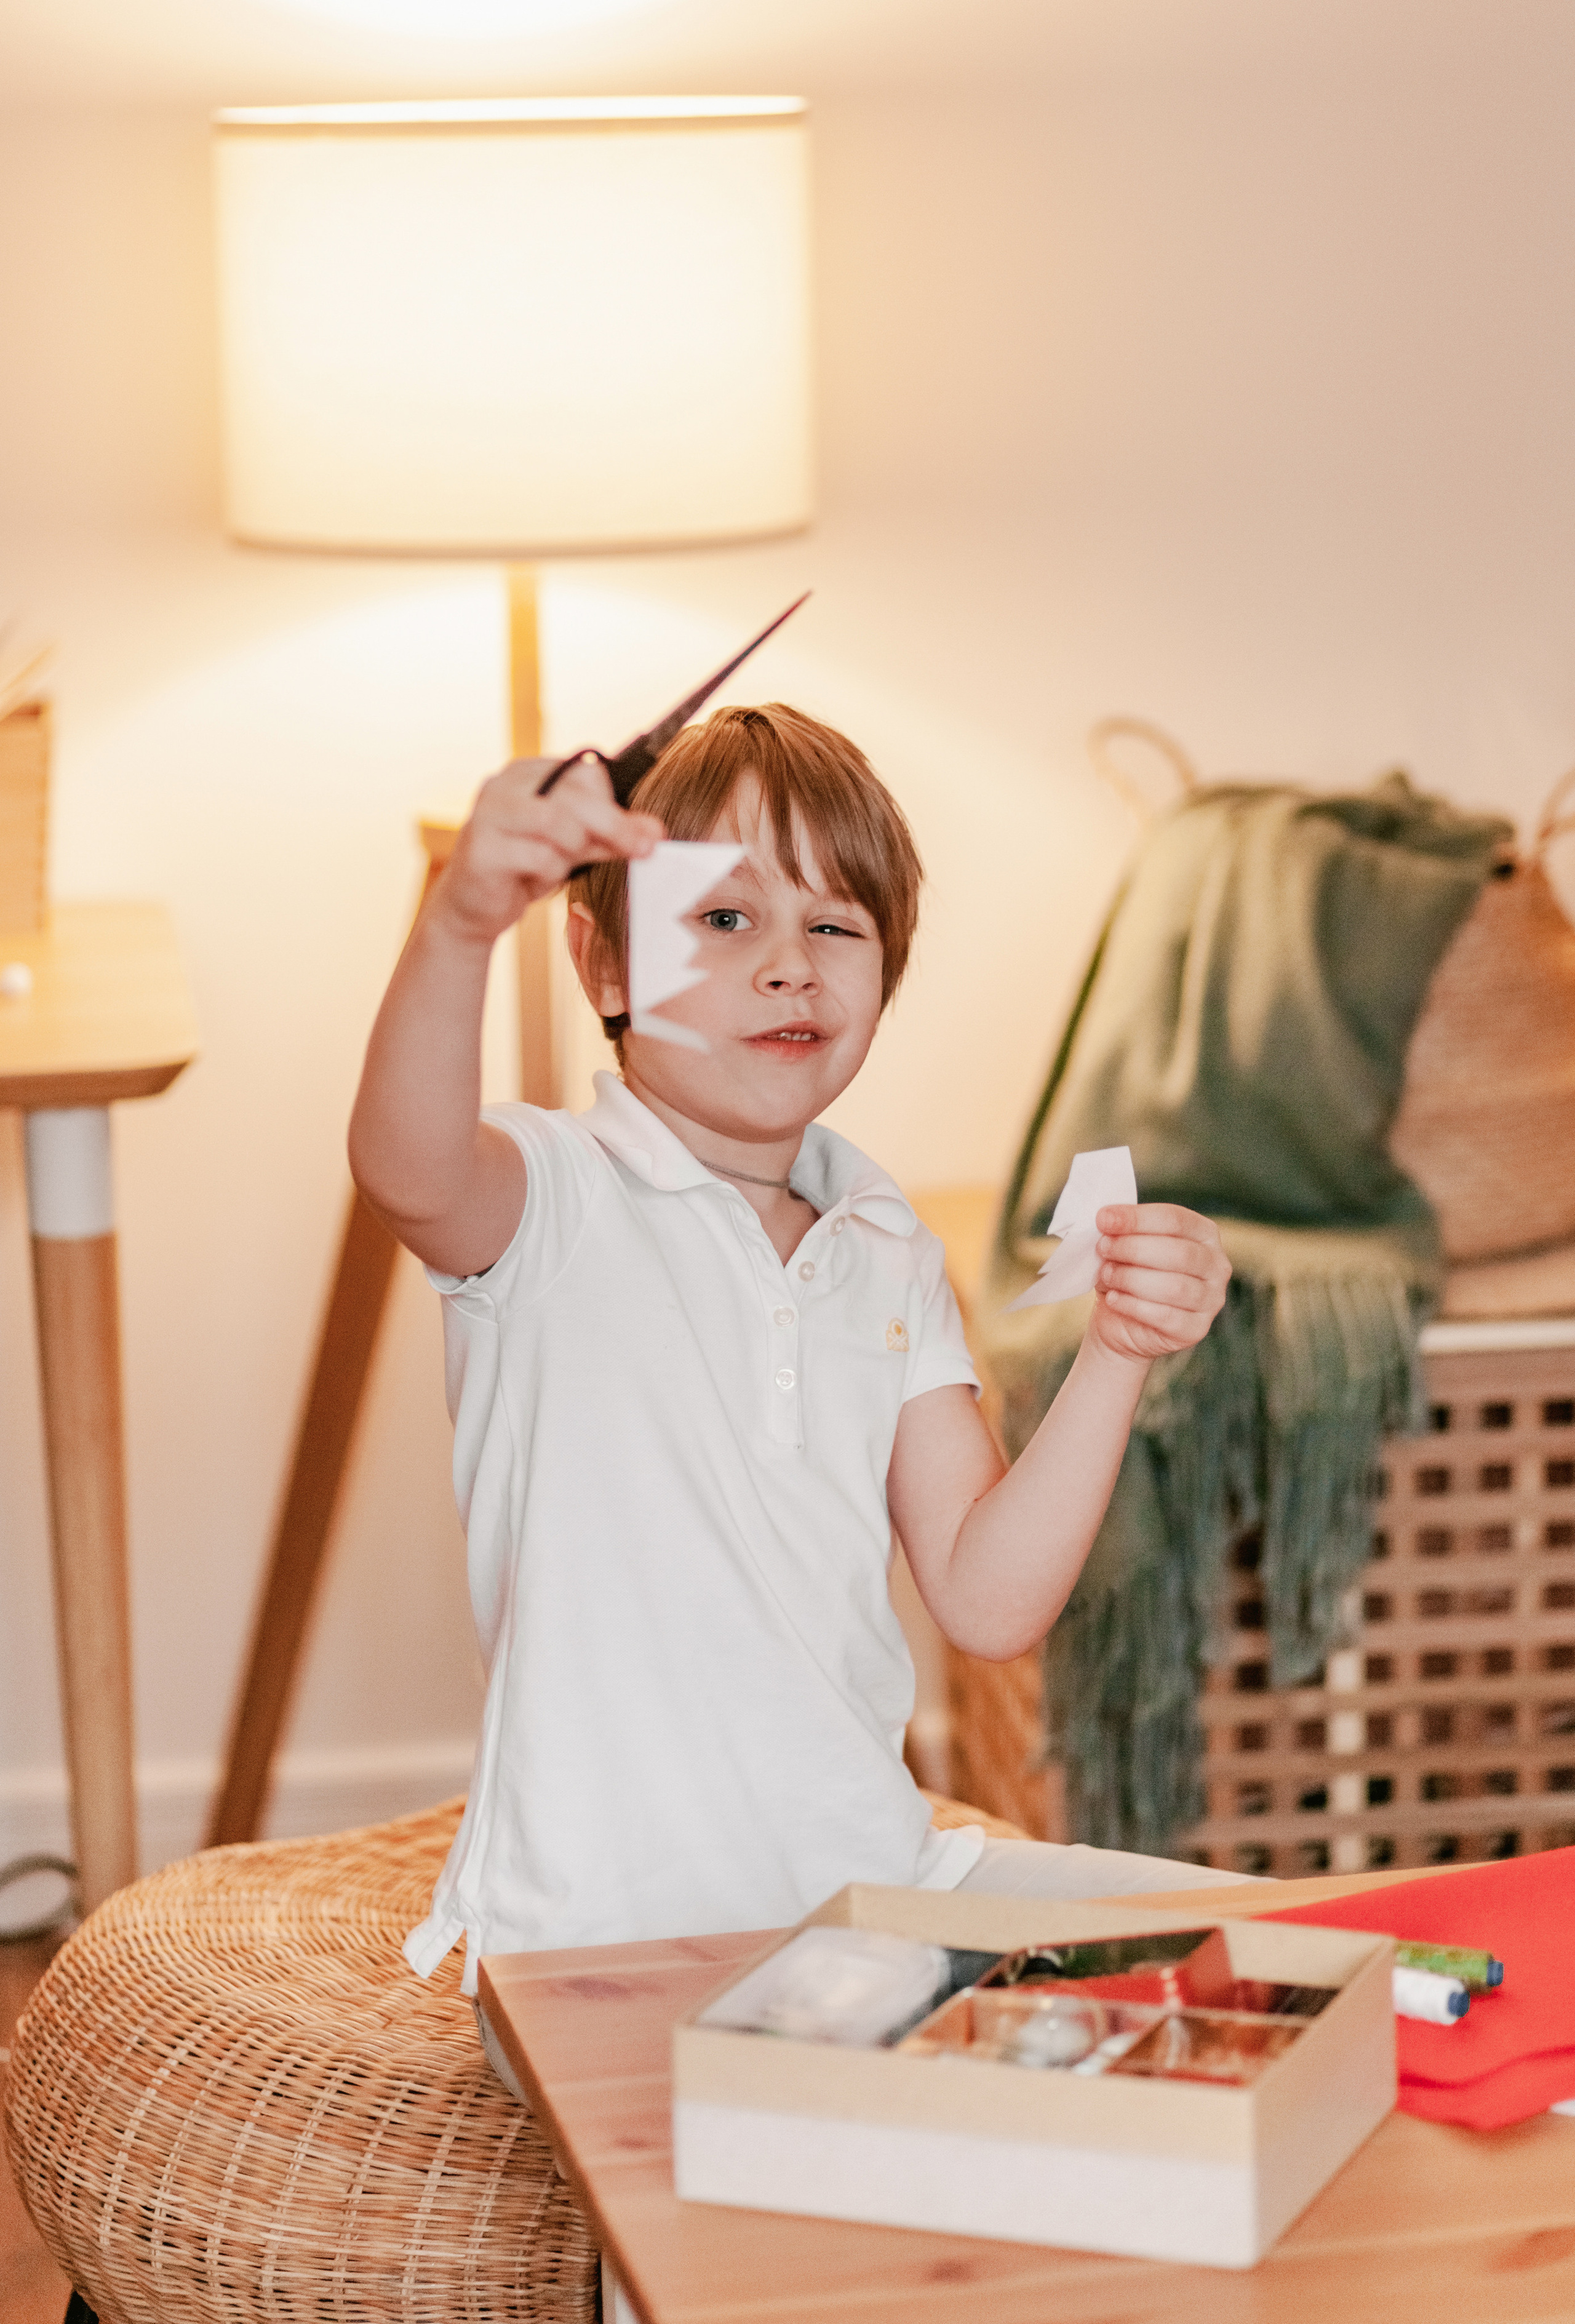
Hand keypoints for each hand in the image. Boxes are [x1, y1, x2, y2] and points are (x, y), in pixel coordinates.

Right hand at [433, 753, 663, 946]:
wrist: (473, 910)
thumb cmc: (525, 870)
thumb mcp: (573, 848)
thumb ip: (610, 835)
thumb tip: (656, 831)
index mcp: (528, 773)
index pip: (584, 773)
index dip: (616, 804)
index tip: (645, 835)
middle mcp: (505, 784)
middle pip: (574, 795)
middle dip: (615, 825)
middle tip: (646, 849)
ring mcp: (488, 813)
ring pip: (557, 822)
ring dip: (575, 850)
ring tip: (563, 867)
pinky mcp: (481, 848)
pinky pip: (537, 856)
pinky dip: (548, 873)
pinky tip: (534, 881)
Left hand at [1089, 1202, 1230, 1363]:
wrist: (1122, 1323)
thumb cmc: (1128, 1274)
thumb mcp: (1126, 1246)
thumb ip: (1124, 1231)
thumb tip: (1108, 1219)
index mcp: (1204, 1233)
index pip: (1176, 1219)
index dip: (1138, 1218)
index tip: (1103, 1219)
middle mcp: (1216, 1265)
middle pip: (1179, 1252)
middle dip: (1134, 1248)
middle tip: (1103, 1248)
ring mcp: (1211, 1300)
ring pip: (1174, 1286)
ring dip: (1132, 1278)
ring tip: (1106, 1275)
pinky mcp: (1196, 1329)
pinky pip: (1165, 1316)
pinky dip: (1133, 1305)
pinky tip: (1113, 1299)